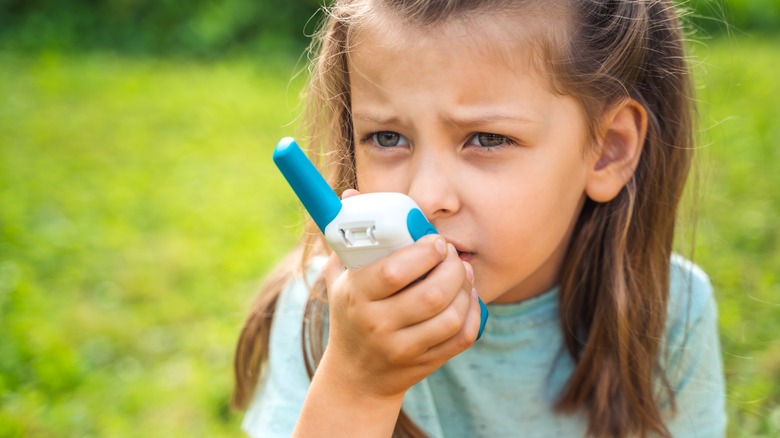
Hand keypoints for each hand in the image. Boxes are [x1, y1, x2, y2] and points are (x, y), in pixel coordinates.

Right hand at [319, 189, 482, 399]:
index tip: (435, 241)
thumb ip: (348, 237)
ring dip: (466, 289)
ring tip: (463, 273)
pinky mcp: (426, 364)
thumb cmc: (350, 313)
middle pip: (431, 294)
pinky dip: (474, 314)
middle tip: (452, 255)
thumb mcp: (340, 276)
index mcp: (356, 296)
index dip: (423, 253)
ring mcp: (403, 348)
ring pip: (451, 316)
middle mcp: (378, 325)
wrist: (356, 376)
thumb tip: (351, 195)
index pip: (393, 272)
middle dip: (452, 268)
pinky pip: (462, 337)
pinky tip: (468, 299)